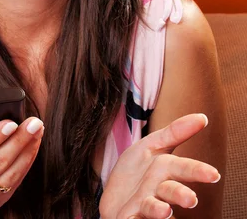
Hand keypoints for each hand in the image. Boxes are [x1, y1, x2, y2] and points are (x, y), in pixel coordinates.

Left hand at [99, 113, 220, 218]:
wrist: (113, 197)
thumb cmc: (136, 173)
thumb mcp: (151, 147)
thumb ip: (174, 133)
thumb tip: (202, 117)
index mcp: (165, 172)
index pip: (183, 169)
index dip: (196, 171)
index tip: (212, 174)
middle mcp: (158, 191)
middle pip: (171, 192)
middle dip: (180, 194)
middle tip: (190, 199)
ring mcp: (143, 205)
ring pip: (153, 208)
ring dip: (158, 210)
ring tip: (163, 211)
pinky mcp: (128, 217)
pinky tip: (132, 218)